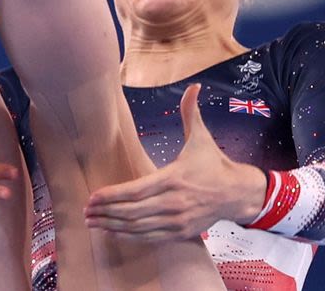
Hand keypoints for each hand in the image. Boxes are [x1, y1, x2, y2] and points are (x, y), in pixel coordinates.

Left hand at [83, 84, 266, 240]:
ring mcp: (177, 220)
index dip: (112, 196)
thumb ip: (191, 113)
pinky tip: (112, 232)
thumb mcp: (202, 138)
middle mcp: (174, 202)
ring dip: (112, 226)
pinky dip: (129, 237)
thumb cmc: (214, 164)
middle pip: (133, 212)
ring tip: (92, 222)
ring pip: (139, 228)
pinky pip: (150, 238)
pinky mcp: (181, 233)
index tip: (92, 196)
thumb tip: (193, 87)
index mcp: (174, 178)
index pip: (136, 190)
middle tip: (85, 211)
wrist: (238, 193)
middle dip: (106, 213)